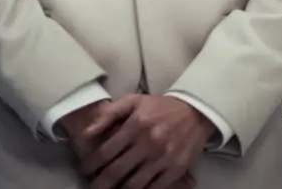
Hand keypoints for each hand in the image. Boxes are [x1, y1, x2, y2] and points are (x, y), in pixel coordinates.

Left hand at [77, 94, 212, 188]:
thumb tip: (87, 133)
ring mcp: (163, 158)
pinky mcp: (176, 169)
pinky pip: (153, 188)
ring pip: (133, 184)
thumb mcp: (134, 101)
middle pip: (116, 172)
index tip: (85, 170)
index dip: (90, 165)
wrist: (196, 111)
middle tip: (93, 187)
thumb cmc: (161, 107)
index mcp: (136, 125)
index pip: (105, 153)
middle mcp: (149, 143)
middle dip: (100, 184)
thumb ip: (109, 114)